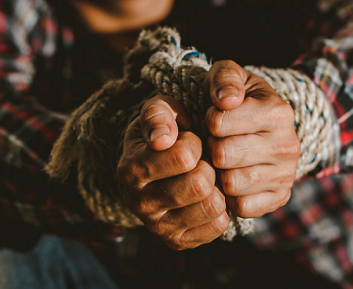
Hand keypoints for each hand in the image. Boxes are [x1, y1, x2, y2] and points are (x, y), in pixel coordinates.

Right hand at [116, 95, 228, 249]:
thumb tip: (162, 138)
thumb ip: (158, 115)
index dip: (196, 143)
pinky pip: (218, 225)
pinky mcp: (178, 242)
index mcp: (131, 169)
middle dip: (209, 166)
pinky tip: (209, 196)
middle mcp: (138, 203)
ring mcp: (157, 226)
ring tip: (207, 177)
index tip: (190, 141)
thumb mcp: (160, 111)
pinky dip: (222, 209)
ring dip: (217, 188)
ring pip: (211, 206)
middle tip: (202, 161)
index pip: (184, 156)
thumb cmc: (166, 131)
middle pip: (199, 184)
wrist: (162, 162)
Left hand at [203, 61, 299, 217]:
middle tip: (217, 140)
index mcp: (278, 111)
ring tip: (225, 158)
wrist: (261, 125)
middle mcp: (288, 145)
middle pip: (222, 155)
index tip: (216, 117)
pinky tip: (233, 178)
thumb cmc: (236, 98)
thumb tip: (226, 100)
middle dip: (212, 147)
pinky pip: (242, 207)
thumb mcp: (229, 75)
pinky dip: (231, 196)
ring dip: (219, 172)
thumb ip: (225, 77)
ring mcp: (287, 174)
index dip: (208, 120)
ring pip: (231, 183)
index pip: (218, 123)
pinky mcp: (280, 198)